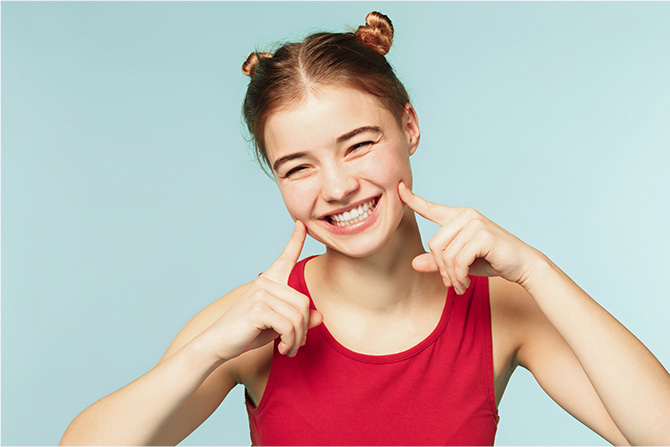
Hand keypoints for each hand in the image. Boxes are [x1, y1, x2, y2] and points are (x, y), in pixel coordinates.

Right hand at [206, 221, 322, 360]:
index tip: (302, 223)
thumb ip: (299, 319)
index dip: (296, 240)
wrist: (218, 344)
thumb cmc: (248, 333)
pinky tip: (283, 349)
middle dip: (303, 329)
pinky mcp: (258, 309)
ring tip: (289, 349)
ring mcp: (261, 294)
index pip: (285, 257)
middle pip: (303, 303)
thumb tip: (320, 317)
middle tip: (295, 345)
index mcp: (269, 281)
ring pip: (298, 317)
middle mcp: (265, 283)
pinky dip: (290, 342)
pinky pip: (288, 326)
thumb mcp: (278, 326)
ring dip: (297, 339)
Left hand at [398, 182, 537, 293]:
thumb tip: (413, 264)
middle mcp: (466, 216)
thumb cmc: (491, 260)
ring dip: (452, 276)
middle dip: (441, 268)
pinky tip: (466, 283)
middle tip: (451, 282)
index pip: (431, 208)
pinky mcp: (483, 236)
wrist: (522, 265)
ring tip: (460, 285)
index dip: (412, 199)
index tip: (398, 187)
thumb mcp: (460, 262)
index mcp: (458, 217)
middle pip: (435, 245)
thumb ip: (438, 262)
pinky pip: (458, 261)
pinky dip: (460, 276)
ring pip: (446, 255)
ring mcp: (475, 223)